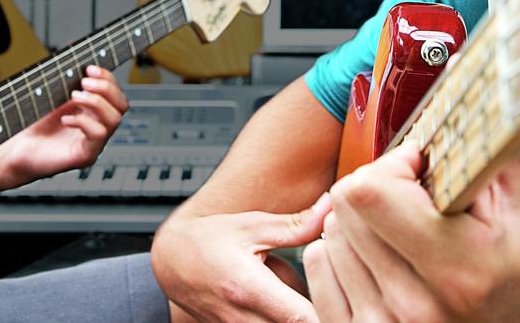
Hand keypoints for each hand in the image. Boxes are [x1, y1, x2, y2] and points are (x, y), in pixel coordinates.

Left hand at [0, 65, 128, 182]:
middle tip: (84, 82)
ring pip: (114, 119)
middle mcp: (97, 125)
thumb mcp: (51, 92)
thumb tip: (71, 45)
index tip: (90, 68)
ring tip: (74, 96)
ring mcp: (93, 142)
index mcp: (93, 110)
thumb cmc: (32, 122)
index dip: (107, 77)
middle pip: (122, 105)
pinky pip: (97, 136)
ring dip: (96, 102)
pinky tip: (66, 118)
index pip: (115, 92)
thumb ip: (65, 74)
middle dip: (106, 88)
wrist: (15, 147)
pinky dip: (83, 121)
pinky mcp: (84, 155)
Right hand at [153, 194, 330, 321]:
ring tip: (306, 298)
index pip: (301, 318)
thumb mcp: (252, 225)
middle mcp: (240, 319)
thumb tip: (332, 207)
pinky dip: (282, 321)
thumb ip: (296, 224)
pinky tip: (286, 303)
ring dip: (300, 318)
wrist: (170, 262)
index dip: (330, 313)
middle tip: (339, 296)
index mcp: (246, 287)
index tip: (349, 298)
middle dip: (321, 315)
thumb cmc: (210, 240)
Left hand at [303, 144, 519, 322]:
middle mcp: (412, 304)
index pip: (370, 191)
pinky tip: (378, 254)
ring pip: (329, 231)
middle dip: (376, 186)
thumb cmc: (513, 273)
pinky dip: (340, 248)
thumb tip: (465, 82)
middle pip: (344, 205)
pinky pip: (315, 262)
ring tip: (401, 230)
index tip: (417, 168)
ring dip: (359, 219)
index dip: (391, 164)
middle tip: (413, 198)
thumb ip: (496, 145)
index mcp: (455, 269)